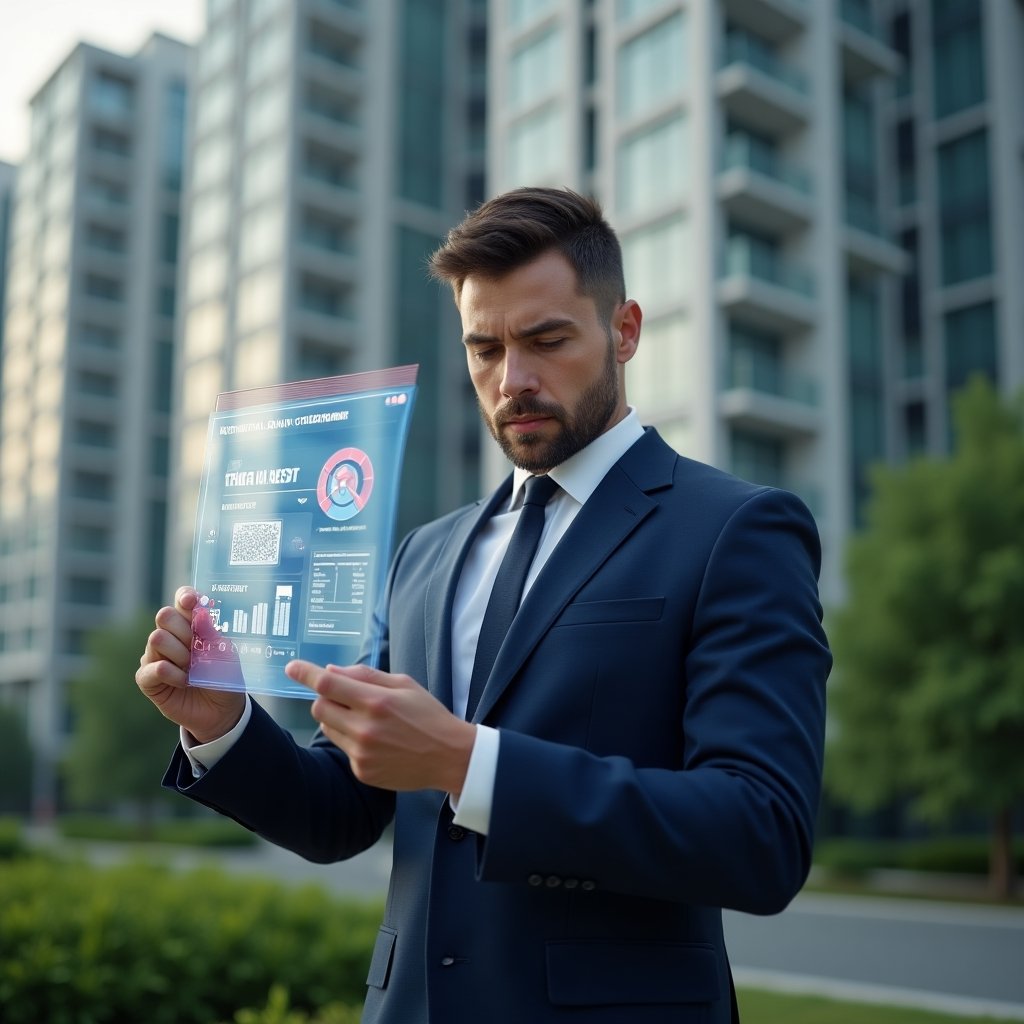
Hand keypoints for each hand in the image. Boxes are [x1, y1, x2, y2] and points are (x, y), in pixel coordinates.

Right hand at [137, 586, 245, 742]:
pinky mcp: (147, 679)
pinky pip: (153, 667)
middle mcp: (170, 637)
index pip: (181, 602)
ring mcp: (155, 656)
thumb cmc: (223, 678)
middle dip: (183, 630)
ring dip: (180, 654)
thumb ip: (211, 634)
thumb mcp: (225, 655)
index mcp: (191, 626)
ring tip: (192, 669)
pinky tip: (184, 682)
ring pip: (157, 638)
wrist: (221, 711)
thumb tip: (200, 613)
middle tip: (197, 649)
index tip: (191, 602)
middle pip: (164, 615)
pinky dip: (173, 674)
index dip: (184, 597)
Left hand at [286, 661, 475, 794]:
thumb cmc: (428, 715)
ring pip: (327, 728)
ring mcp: (362, 754)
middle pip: (319, 707)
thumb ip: (366, 676)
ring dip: (337, 719)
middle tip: (347, 697)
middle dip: (326, 698)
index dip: (306, 673)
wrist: (449, 757)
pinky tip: (377, 742)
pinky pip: (342, 748)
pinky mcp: (362, 771)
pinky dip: (351, 740)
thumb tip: (332, 670)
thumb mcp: (404, 684)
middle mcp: (365, 729)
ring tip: (367, 720)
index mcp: (377, 702)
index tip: (291, 667)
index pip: (328, 684)